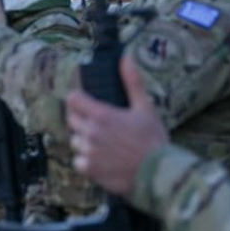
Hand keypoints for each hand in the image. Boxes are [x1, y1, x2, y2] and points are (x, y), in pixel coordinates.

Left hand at [66, 56, 165, 195]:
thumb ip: (132, 82)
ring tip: (104, 142)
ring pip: (75, 141)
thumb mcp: (145, 107)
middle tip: (99, 123)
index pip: (73, 99)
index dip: (77, 98)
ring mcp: (88, 152)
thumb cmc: (153, 139)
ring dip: (85, 140)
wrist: (158, 174)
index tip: (85, 101)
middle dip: (81, 118)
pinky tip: (102, 158)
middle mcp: (90, 132)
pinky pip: (78, 161)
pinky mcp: (89, 169)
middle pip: (71, 119)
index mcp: (101, 115)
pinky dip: (87, 160)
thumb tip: (127, 57)